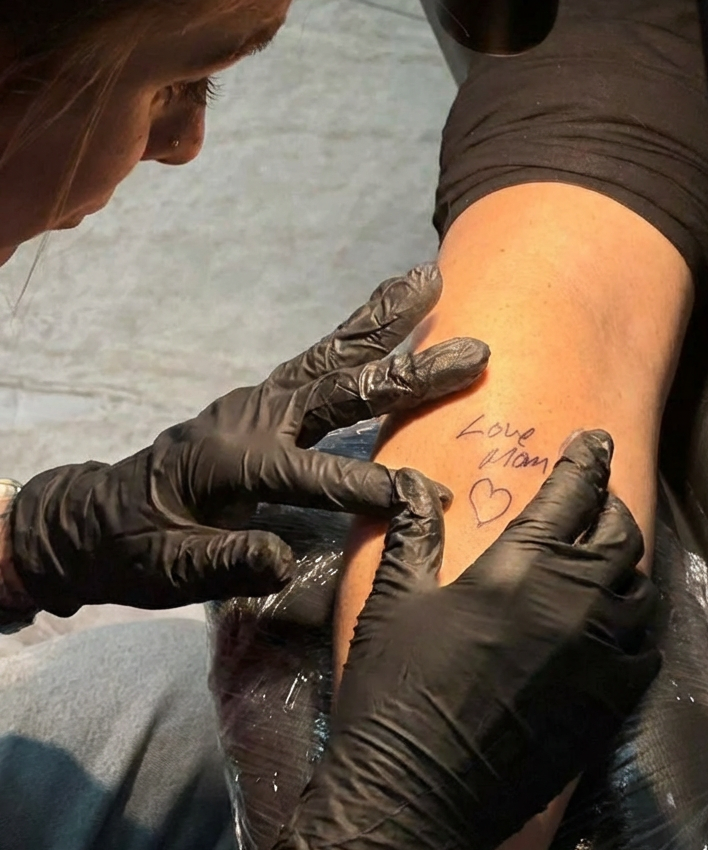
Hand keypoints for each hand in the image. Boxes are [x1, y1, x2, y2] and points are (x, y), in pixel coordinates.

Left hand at [7, 265, 488, 615]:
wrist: (93, 516)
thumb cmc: (131, 550)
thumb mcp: (165, 572)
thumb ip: (222, 565)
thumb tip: (282, 561)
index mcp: (231, 462)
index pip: (309, 472)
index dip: (363, 483)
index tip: (420, 495)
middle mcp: (252, 416)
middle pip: (338, 387)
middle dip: (407, 373)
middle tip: (472, 351)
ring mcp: (259, 400)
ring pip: (332, 354)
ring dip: (384, 318)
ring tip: (432, 278)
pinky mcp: (266, 399)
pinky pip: (322, 359)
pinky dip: (362, 330)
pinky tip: (395, 309)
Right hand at [267, 431, 659, 849]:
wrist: (416, 795)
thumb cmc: (395, 689)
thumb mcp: (396, 600)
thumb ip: (414, 531)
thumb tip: (410, 480)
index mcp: (519, 567)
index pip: (572, 492)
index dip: (586, 458)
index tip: (593, 439)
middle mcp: (573, 603)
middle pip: (621, 534)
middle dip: (610, 506)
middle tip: (594, 499)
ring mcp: (599, 657)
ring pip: (641, 591)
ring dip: (627, 567)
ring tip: (605, 560)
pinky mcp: (609, 705)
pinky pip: (646, 651)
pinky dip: (636, 628)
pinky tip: (614, 627)